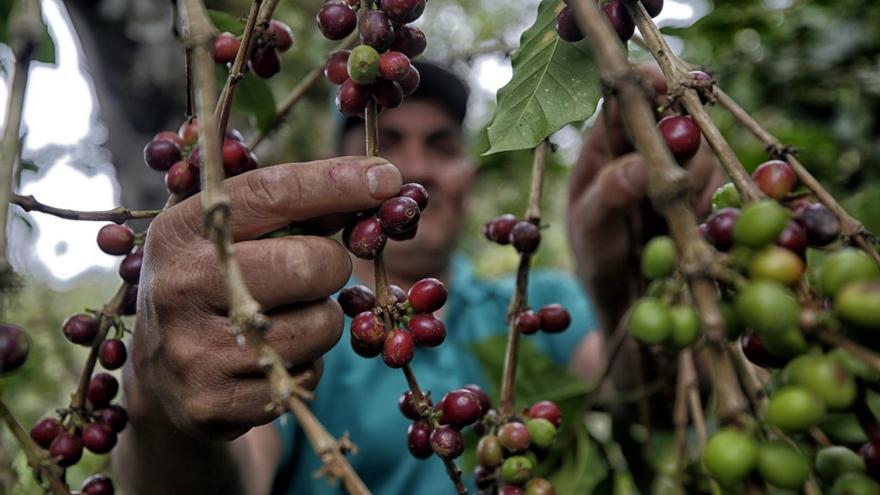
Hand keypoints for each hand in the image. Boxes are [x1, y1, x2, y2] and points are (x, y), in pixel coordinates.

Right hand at [125, 156, 401, 440]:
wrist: (157, 372)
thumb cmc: (216, 281)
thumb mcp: (232, 234)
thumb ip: (294, 206)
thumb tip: (379, 183)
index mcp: (181, 230)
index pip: (270, 194)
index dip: (336, 183)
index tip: (387, 178)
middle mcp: (181, 286)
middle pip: (308, 265)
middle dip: (333, 265)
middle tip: (318, 272)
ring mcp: (194, 350)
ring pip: (320, 326)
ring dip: (322, 319)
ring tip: (285, 318)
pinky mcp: (214, 402)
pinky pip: (307, 377)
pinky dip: (307, 364)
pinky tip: (273, 357)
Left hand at [567, 63, 725, 328]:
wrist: (626, 302)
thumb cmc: (594, 256)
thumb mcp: (589, 229)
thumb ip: (608, 195)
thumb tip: (640, 164)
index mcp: (604, 145)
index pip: (625, 99)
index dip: (645, 82)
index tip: (661, 84)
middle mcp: (641, 150)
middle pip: (674, 115)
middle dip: (681, 136)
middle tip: (677, 167)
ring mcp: (674, 171)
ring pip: (701, 149)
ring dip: (694, 175)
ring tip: (666, 215)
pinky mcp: (699, 195)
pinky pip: (717, 183)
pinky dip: (706, 200)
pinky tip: (686, 225)